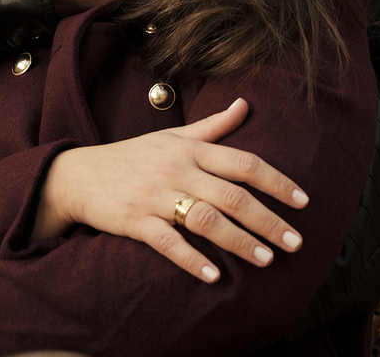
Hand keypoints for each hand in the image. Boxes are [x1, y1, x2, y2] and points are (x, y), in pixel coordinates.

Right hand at [32, 98, 308, 281]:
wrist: (78, 174)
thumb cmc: (133, 155)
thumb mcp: (173, 136)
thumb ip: (213, 125)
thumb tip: (246, 104)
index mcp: (192, 149)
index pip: (244, 163)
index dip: (276, 181)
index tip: (302, 200)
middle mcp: (178, 169)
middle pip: (233, 195)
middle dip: (268, 220)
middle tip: (295, 241)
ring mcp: (156, 195)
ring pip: (206, 219)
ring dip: (239, 241)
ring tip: (266, 259)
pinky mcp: (134, 221)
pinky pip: (168, 242)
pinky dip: (191, 259)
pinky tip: (213, 275)